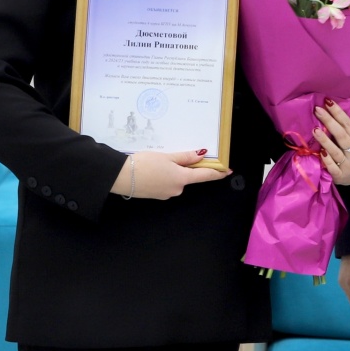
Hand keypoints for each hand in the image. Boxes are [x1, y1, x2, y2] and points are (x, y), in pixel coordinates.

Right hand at [110, 150, 228, 199]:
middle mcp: (177, 189)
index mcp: (182, 178)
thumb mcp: (167, 156)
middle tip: (175, 155)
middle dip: (186, 167)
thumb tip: (201, 156)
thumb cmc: (144, 164)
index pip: (205, 176)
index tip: (228, 171)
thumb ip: (185, 157)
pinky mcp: (157, 195)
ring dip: (173, 171)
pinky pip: (167, 184)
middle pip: (188, 177)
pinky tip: (154, 169)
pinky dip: (165, 176)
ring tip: (159, 161)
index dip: (217, 174)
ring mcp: (167, 194)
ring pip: (176, 180)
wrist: (122, 177)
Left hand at [313, 99, 349, 185]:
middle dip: (329, 122)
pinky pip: (332, 167)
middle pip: (342, 136)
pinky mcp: (340, 176)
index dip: (338, 113)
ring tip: (315, 129)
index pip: (349, 125)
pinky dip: (326, 160)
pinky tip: (320, 152)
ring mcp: (348, 166)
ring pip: (336, 151)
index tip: (327, 102)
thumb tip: (329, 113)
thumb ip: (346, 133)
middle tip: (318, 110)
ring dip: (325, 140)